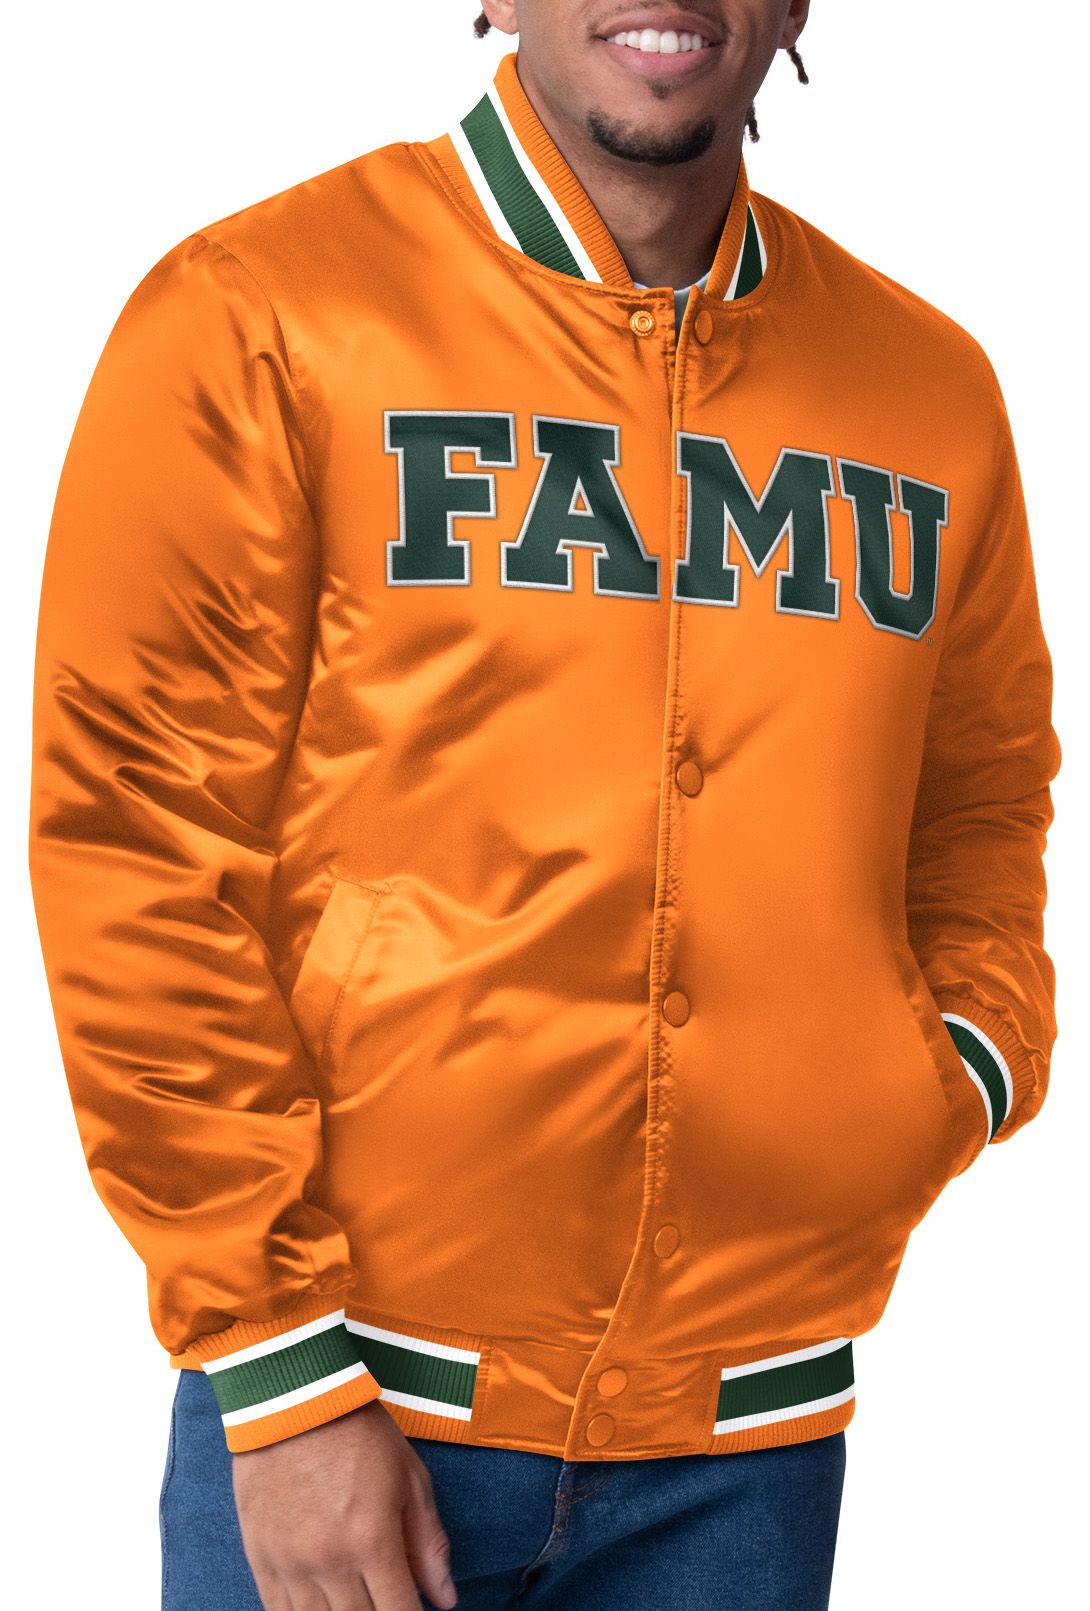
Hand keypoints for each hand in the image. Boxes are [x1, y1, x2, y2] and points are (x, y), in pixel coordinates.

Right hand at [232, 1398, 457, 1610]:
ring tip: (358, 1600)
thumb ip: (427, 1542)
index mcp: (372, 1540)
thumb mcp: (408, 1477)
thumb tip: (445, 1599)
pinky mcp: (262, 1559)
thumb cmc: (357, 1432)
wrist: (293, 1400)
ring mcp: (291, 1564)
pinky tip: (322, 1607)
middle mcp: (330, 1562)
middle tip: (387, 1601)